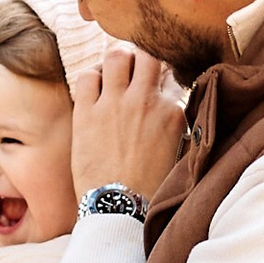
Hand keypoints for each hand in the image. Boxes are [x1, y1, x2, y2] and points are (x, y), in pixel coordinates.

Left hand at [68, 40, 187, 203]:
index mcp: (172, 112)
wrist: (119, 208)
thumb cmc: (149, 186)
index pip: (171, 74)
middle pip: (148, 54)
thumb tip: (170, 100)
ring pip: (118, 55)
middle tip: (135, 71)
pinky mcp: (87, 112)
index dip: (162, 77)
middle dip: (142, 58)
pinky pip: (87, 75)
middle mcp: (146, 101)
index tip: (156, 84)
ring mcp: (115, 104)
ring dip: (117, 60)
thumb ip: (174, 120)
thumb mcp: (176, 150)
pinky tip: (95, 88)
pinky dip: (92, 76)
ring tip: (114, 73)